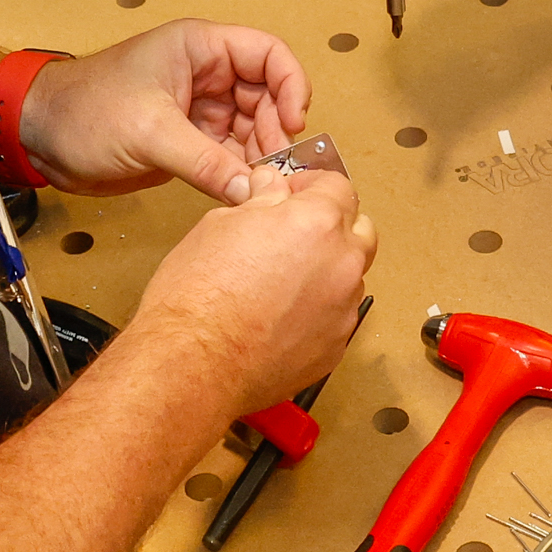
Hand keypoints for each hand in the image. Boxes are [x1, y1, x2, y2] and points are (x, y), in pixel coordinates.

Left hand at [19, 21, 309, 200]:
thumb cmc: (83, 110)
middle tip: (277, 168)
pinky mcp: (188, 139)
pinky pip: (229, 152)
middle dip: (276, 130)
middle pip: (267, 95)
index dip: (290, 85)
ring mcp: (197, 107)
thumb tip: (250, 189)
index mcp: (199, 48)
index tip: (294, 122)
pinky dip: (239, 171)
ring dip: (260, 155)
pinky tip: (243, 191)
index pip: (268, 53)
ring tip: (262, 185)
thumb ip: (204, 161)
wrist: (41, 136)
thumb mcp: (149, 133)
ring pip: (252, 127)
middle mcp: (205, 74)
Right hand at [133, 169, 376, 408]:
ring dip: (325, 270)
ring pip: (348, 276)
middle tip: (292, 234)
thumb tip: (271, 190)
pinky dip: (317, 311)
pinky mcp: (335, 347)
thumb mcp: (219, 225)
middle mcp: (341, 264)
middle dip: (331, 226)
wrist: (193, 364)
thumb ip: (260, 203)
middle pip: (359, 230)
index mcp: (317, 223)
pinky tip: (279, 317)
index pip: (337, 187)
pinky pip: (336, 317)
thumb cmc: (198, 297)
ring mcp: (343, 310)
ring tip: (280, 282)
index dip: (310, 187)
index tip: (290, 195)